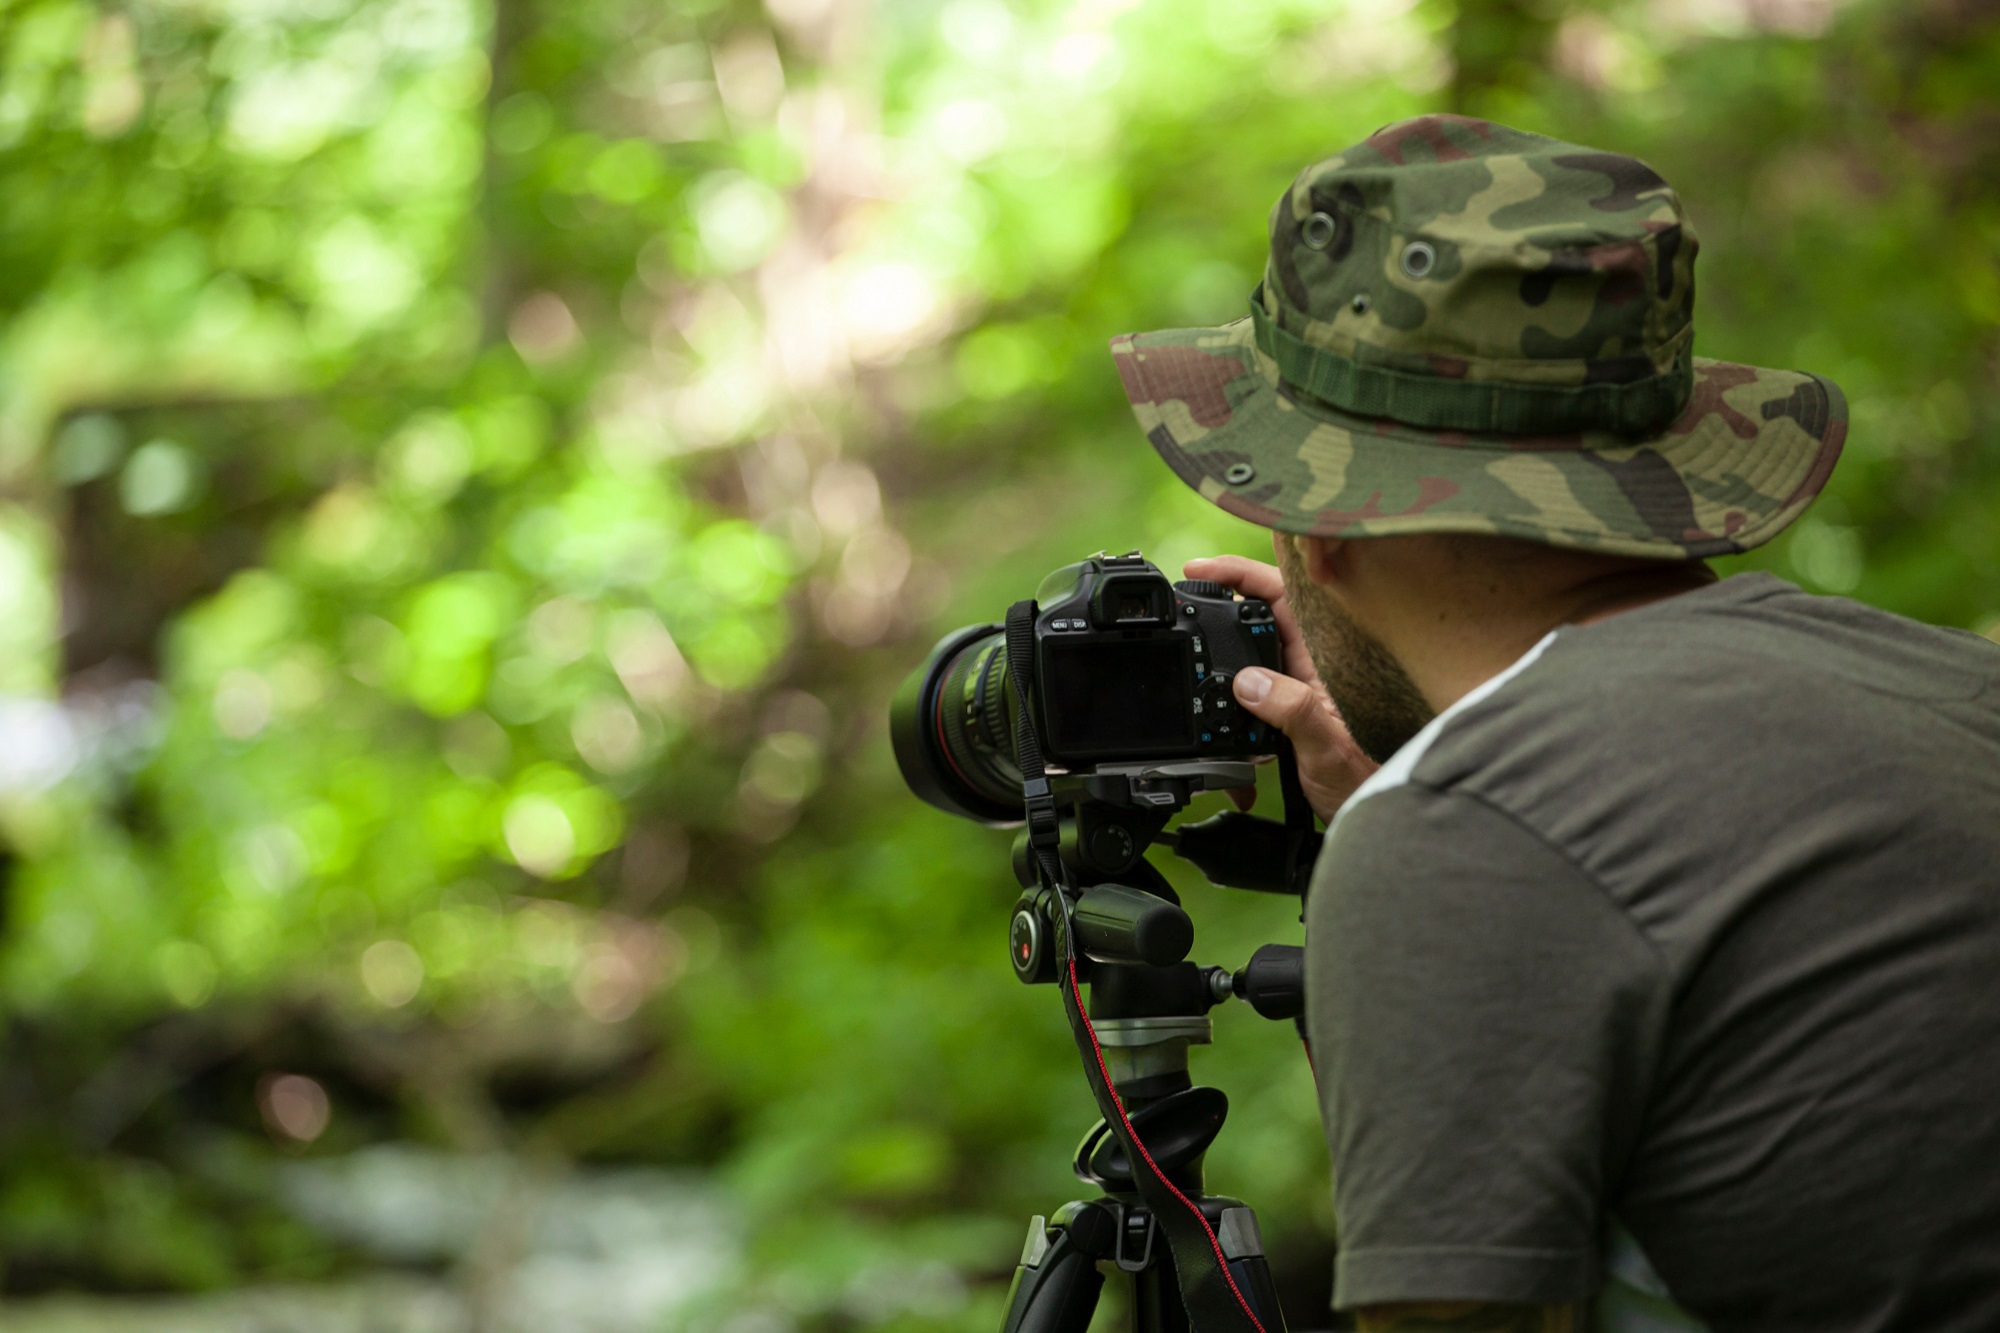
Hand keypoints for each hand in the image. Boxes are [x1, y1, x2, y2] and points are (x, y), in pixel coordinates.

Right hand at [1183, 552, 1379, 820]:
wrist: (1372, 813)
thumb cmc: (1366, 778)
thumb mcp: (1328, 746)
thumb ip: (1293, 710)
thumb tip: (1250, 683)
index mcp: (1322, 656)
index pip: (1281, 592)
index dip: (1241, 573)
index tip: (1201, 570)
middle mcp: (1309, 664)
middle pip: (1258, 613)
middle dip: (1219, 604)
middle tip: (1183, 603)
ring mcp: (1296, 684)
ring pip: (1249, 652)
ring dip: (1220, 659)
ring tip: (1192, 659)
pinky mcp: (1286, 708)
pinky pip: (1249, 691)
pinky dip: (1227, 704)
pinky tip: (1216, 727)